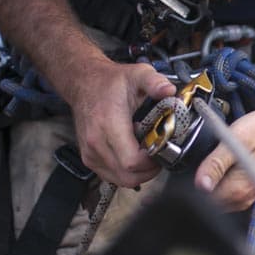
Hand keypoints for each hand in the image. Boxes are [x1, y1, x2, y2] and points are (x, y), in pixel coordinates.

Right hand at [68, 61, 176, 186]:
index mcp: (108, 124)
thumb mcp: (138, 74)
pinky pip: (112, 176)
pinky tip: (135, 157)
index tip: (161, 149)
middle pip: (128, 176)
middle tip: (160, 154)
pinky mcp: (89, 158)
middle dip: (149, 170)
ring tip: (149, 155)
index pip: (132, 161)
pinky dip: (127, 173)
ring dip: (139, 173)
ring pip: (120, 179)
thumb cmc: (112, 82)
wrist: (84, 84)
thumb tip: (169, 90)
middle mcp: (96, 143)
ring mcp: (90, 153)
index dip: (152, 161)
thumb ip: (155, 82)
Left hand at [194, 108, 254, 211]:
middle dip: (201, 184)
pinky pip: (229, 192)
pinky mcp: (252, 189)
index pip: (202, 199)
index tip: (193, 165)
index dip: (191, 183)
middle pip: (209, 200)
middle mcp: (244, 198)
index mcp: (238, 189)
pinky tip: (226, 165)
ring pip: (219, 197)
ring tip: (218, 159)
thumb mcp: (236, 141)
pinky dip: (223, 182)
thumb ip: (216, 164)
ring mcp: (249, 196)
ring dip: (213, 182)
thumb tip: (200, 185)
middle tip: (205, 158)